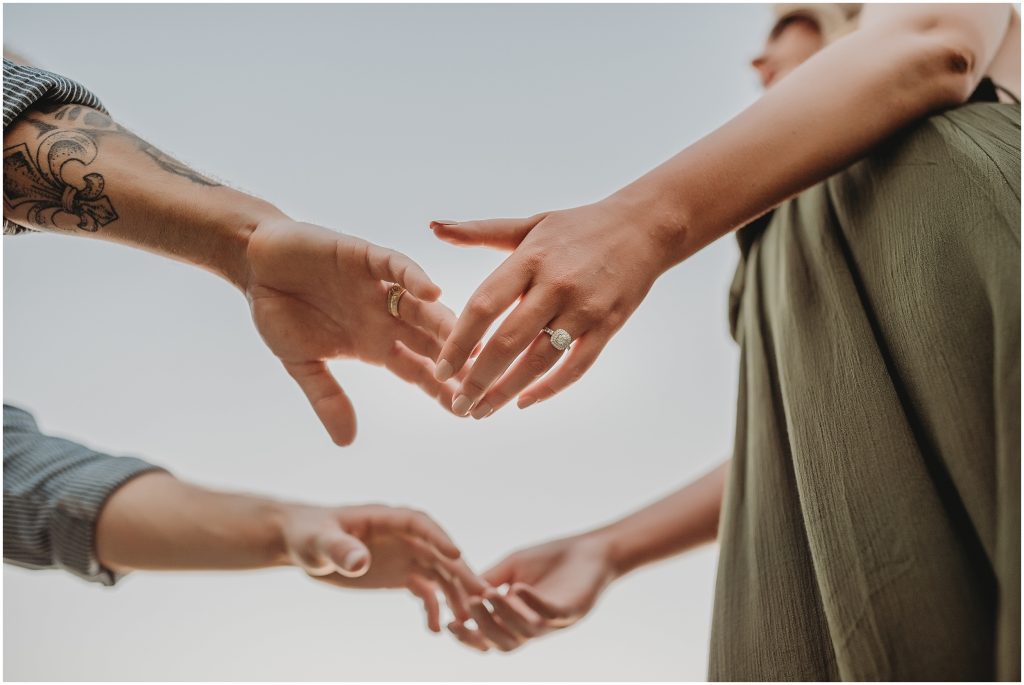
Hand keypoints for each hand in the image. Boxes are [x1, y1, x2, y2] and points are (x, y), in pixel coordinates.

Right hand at [245, 218, 464, 444]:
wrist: (254, 261)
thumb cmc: (279, 311)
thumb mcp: (302, 363)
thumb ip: (327, 398)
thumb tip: (346, 443)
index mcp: (377, 345)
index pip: (420, 372)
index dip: (442, 390)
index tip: (467, 412)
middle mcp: (387, 317)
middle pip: (431, 342)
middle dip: (456, 362)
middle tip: (483, 381)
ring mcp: (380, 287)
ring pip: (422, 308)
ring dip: (445, 324)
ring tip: (471, 342)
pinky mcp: (366, 256)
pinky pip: (396, 266)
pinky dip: (414, 278)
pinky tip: (433, 293)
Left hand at [279, 503, 486, 632]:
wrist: (304, 545)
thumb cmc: (308, 534)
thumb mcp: (319, 542)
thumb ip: (340, 549)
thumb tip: (360, 562)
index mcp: (386, 518)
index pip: (420, 524)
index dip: (439, 537)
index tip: (456, 554)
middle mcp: (402, 535)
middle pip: (438, 551)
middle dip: (459, 571)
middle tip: (480, 594)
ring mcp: (405, 554)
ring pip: (438, 572)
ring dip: (453, 593)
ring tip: (465, 618)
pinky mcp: (401, 573)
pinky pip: (424, 589)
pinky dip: (433, 607)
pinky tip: (436, 628)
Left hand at [430, 197, 671, 418]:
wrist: (644, 227)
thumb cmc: (578, 227)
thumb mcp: (528, 225)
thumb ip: (478, 231)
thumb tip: (433, 227)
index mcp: (530, 259)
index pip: (484, 305)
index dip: (458, 340)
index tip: (440, 368)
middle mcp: (556, 285)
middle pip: (508, 341)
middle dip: (478, 379)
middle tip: (457, 405)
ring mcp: (584, 308)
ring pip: (539, 361)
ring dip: (507, 392)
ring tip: (482, 412)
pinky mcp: (608, 326)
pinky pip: (576, 366)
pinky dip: (550, 388)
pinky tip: (524, 402)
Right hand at [447, 532, 616, 651]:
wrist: (590, 550)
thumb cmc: (551, 559)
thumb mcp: (512, 568)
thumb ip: (488, 580)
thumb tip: (458, 593)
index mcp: (517, 619)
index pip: (489, 638)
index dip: (469, 637)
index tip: (449, 623)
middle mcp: (533, 626)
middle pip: (503, 643)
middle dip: (483, 627)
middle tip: (470, 605)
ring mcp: (554, 622)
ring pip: (524, 632)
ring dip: (504, 615)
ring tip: (488, 595)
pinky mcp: (572, 611)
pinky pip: (550, 615)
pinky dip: (532, 605)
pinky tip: (518, 589)